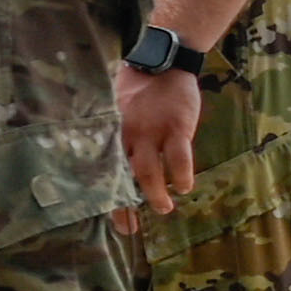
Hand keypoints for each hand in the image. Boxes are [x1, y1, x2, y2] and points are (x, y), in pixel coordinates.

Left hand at [111, 64, 199, 217]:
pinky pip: (178, 154)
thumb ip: (116, 137)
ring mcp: (152, 131)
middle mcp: (127, 135)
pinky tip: (184, 186)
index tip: (110, 219)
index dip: (107, 197)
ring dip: (155, 192)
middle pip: (123, 174)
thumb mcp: (118, 112)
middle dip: (126, 203)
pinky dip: (181, 172)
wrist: (164, 64)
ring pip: (149, 168)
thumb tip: (108, 167)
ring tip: (163, 209)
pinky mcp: (176, 125)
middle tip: (130, 227)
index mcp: (113, 134)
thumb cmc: (139, 93)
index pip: (105, 171)